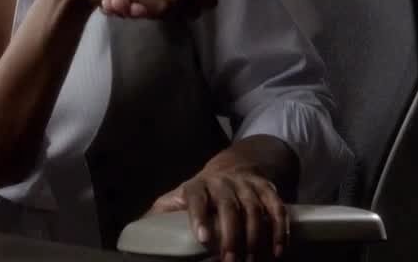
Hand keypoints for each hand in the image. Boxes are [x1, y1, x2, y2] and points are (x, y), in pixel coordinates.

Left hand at [149, 168, 288, 260]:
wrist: (232, 166)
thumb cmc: (200, 192)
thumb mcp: (178, 198)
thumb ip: (161, 214)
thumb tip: (137, 231)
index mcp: (197, 185)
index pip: (196, 197)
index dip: (199, 216)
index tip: (202, 239)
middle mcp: (223, 182)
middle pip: (229, 207)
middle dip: (231, 236)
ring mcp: (247, 185)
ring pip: (255, 209)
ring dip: (256, 238)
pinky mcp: (267, 189)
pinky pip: (276, 208)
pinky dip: (280, 230)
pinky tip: (277, 251)